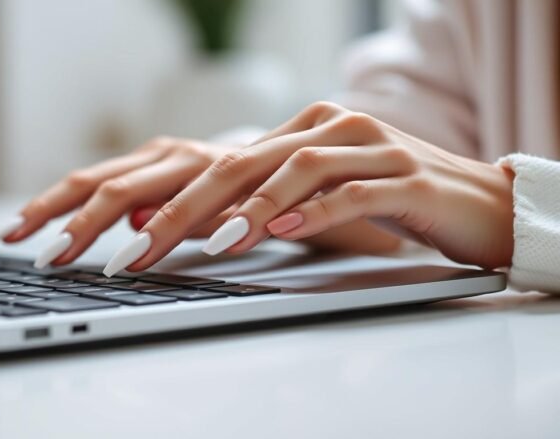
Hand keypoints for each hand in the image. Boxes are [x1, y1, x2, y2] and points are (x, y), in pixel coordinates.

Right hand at [0, 136, 240, 266]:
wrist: (272, 160)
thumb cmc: (264, 193)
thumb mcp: (252, 211)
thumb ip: (206, 219)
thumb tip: (140, 225)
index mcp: (199, 166)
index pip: (159, 206)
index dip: (132, 238)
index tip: (107, 268)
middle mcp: (168, 153)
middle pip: (106, 185)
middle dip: (69, 223)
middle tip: (40, 256)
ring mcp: (151, 154)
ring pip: (88, 179)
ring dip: (48, 208)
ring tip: (11, 233)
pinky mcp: (141, 161)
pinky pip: (94, 181)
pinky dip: (61, 202)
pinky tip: (35, 220)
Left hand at [103, 102, 514, 275]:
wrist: (473, 201)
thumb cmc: (382, 201)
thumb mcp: (311, 198)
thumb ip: (254, 202)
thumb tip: (181, 221)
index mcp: (300, 128)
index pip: (220, 163)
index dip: (167, 199)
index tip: (125, 237)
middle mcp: (330, 127)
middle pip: (242, 164)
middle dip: (182, 208)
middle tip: (138, 248)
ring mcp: (371, 147)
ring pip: (297, 169)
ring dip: (250, 209)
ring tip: (213, 243)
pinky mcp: (406, 179)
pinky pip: (353, 192)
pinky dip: (317, 213)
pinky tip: (286, 234)